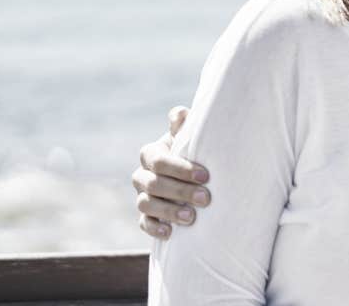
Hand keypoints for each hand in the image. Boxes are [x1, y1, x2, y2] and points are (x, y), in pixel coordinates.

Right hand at [131, 105, 209, 238]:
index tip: (206, 176)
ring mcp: (142, 196)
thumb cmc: (195, 150)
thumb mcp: (191, 137)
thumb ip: (185, 125)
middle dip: (180, 191)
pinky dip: (155, 228)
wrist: (196, 175)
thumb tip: (180, 114)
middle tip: (206, 198)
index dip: (180, 169)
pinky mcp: (146, 216)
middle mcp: (142, 174)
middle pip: (153, 184)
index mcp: (151, 153)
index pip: (159, 161)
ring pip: (145, 204)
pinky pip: (144, 223)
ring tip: (191, 217)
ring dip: (168, 211)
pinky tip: (171, 233)